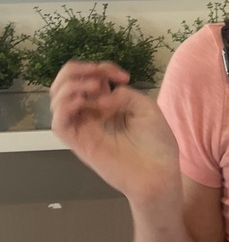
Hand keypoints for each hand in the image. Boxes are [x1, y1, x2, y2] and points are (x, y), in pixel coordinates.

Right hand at [50, 60, 179, 202]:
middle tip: (99, 75)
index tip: (123, 76)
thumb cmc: (157, 144)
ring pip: (56, 100)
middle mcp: (91, 114)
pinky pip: (59, 123)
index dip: (101, 68)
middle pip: (65, 84)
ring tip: (94, 87)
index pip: (89, 78)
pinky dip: (64, 106)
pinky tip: (83, 102)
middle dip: (77, 70)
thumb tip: (100, 98)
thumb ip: (123, 95)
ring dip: (70, 85)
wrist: (159, 174)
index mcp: (107, 104)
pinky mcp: (80, 144)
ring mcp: (84, 129)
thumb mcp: (147, 108)